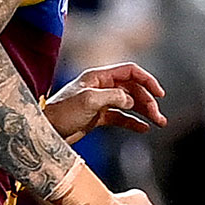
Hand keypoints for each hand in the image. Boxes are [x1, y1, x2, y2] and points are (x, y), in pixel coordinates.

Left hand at [45, 62, 166, 142]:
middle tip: (158, 116)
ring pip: (130, 104)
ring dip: (145, 112)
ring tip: (158, 122)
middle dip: (148, 101)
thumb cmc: (61, 113)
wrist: (44, 132)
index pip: (130, 71)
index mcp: (99, 77)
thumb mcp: (88, 100)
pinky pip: (121, 118)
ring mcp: (100, 102)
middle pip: (133, 89)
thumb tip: (131, 101)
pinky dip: (133, 122)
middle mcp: (101, 87)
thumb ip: (113, 96)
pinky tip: (143, 129)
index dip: (147, 80)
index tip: (160, 94)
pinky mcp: (98, 117)